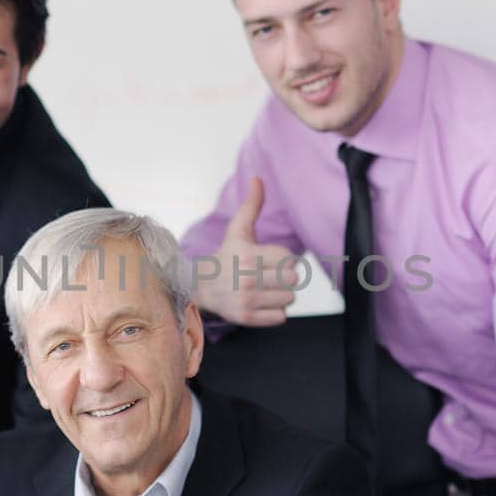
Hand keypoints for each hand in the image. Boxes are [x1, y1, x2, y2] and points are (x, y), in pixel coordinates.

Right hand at [193, 176, 299, 325]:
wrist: (201, 287)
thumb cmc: (227, 256)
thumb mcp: (238, 230)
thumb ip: (251, 205)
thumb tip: (257, 178)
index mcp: (248, 255)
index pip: (290, 259)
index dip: (283, 259)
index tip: (267, 260)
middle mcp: (246, 279)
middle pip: (293, 280)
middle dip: (285, 278)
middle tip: (268, 275)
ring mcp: (246, 300)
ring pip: (289, 299)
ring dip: (281, 295)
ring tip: (263, 289)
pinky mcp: (246, 318)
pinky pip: (281, 317)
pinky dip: (275, 312)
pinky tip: (260, 303)